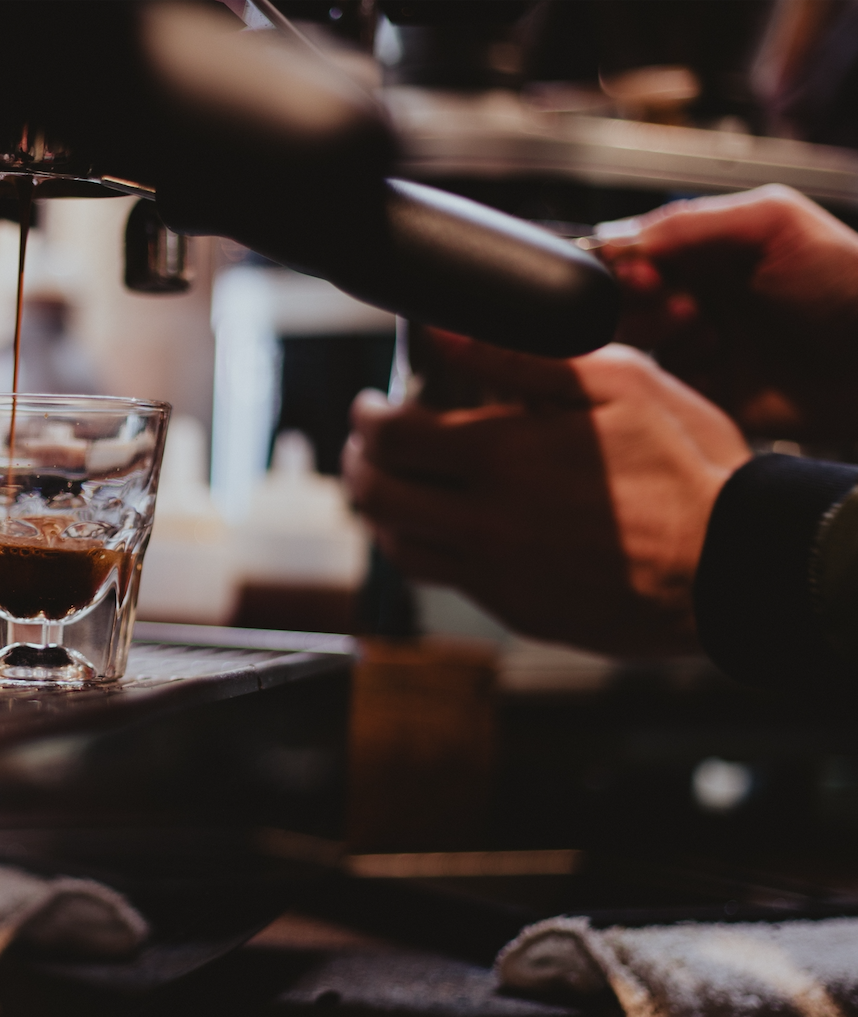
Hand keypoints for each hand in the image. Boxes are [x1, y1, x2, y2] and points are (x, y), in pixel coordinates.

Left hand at [343, 336, 751, 654]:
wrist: (734, 567)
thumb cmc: (688, 469)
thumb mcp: (618, 384)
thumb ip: (520, 356)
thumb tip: (445, 331)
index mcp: (501, 458)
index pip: (389, 438)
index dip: (366, 418)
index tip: (370, 406)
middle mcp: (484, 523)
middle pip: (375, 496)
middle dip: (358, 464)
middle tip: (367, 446)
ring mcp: (496, 575)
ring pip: (400, 548)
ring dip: (384, 512)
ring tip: (396, 486)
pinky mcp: (517, 610)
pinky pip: (447, 581)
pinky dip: (431, 550)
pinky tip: (451, 528)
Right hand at [600, 183, 857, 440]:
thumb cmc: (848, 282)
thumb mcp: (774, 223)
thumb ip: (694, 221)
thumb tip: (621, 239)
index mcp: (705, 251)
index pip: (632, 253)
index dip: (623, 264)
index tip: (641, 274)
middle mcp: (695, 297)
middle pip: (622, 302)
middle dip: (638, 303)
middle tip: (680, 304)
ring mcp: (699, 347)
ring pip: (634, 346)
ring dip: (661, 338)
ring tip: (705, 332)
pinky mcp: (707, 393)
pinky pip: (659, 391)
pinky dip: (672, 380)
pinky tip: (714, 368)